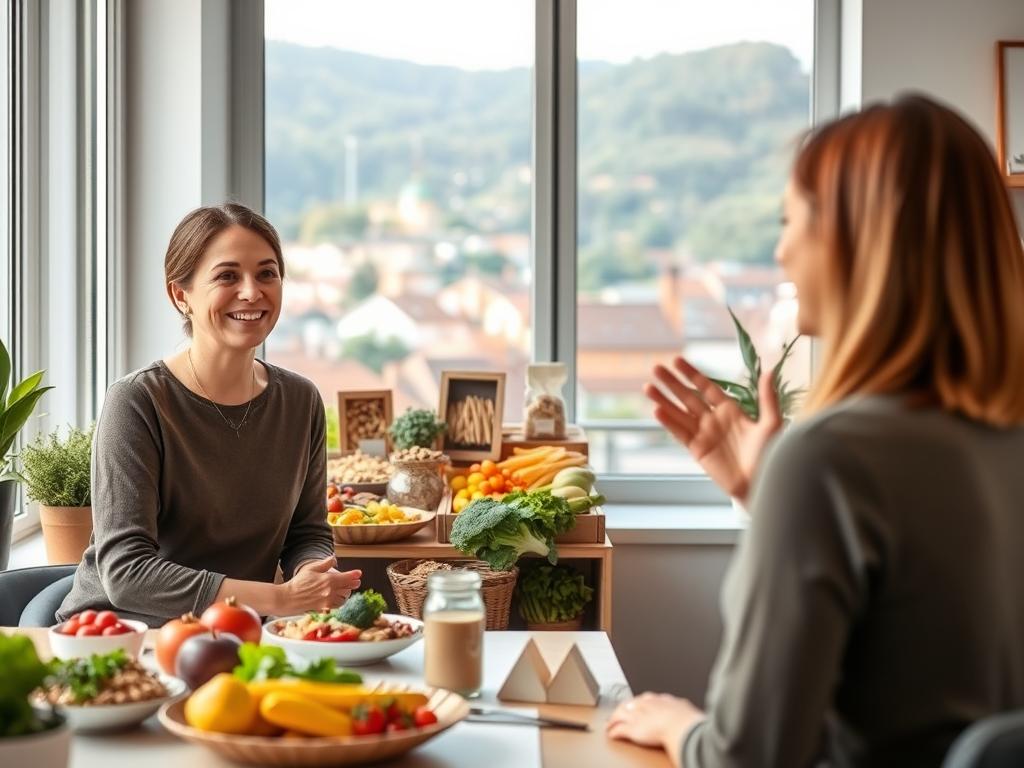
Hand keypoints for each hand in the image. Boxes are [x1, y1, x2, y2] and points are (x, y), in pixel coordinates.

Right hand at [281, 555, 361, 612]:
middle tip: (357, 582)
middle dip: (353, 584)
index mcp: (328, 580)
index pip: (347, 577)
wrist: (288, 598)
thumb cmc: (298, 583)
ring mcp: (328, 601)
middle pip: (347, 587)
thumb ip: (325, 564)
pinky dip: (340, 601)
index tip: (359, 573)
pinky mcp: (324, 608)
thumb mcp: (311, 568)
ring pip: (344, 597)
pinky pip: (337, 605)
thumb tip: (334, 559)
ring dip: (347, 593)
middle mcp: (330, 591)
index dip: (354, 575)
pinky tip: (339, 599)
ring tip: (347, 590)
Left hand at [606, 693, 704, 766]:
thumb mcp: (684, 708)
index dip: (637, 703)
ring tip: (610, 724)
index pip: (643, 699)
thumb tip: (686, 708)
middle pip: (628, 704)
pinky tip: (611, 735)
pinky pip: (619, 730)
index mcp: (657, 699)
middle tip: (617, 714)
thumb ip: (681, 708)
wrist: (680, 725)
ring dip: (613, 720)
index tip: (635, 706)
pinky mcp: (631, 729)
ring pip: (620, 715)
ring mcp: (636, 716)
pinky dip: (614, 732)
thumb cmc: (685, 719)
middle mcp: (644, 705)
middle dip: (622, 709)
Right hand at [645, 356, 782, 502]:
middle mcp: (714, 420)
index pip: (706, 387)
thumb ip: (767, 398)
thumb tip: (769, 370)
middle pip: (688, 397)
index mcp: (731, 410)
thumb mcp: (771, 423)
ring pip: (679, 413)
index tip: (677, 360)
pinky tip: (657, 410)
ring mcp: (704, 435)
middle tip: (656, 368)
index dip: (692, 374)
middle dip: (672, 383)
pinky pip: (680, 433)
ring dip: (664, 400)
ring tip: (648, 386)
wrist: (762, 484)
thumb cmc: (771, 455)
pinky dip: (669, 422)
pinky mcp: (697, 450)